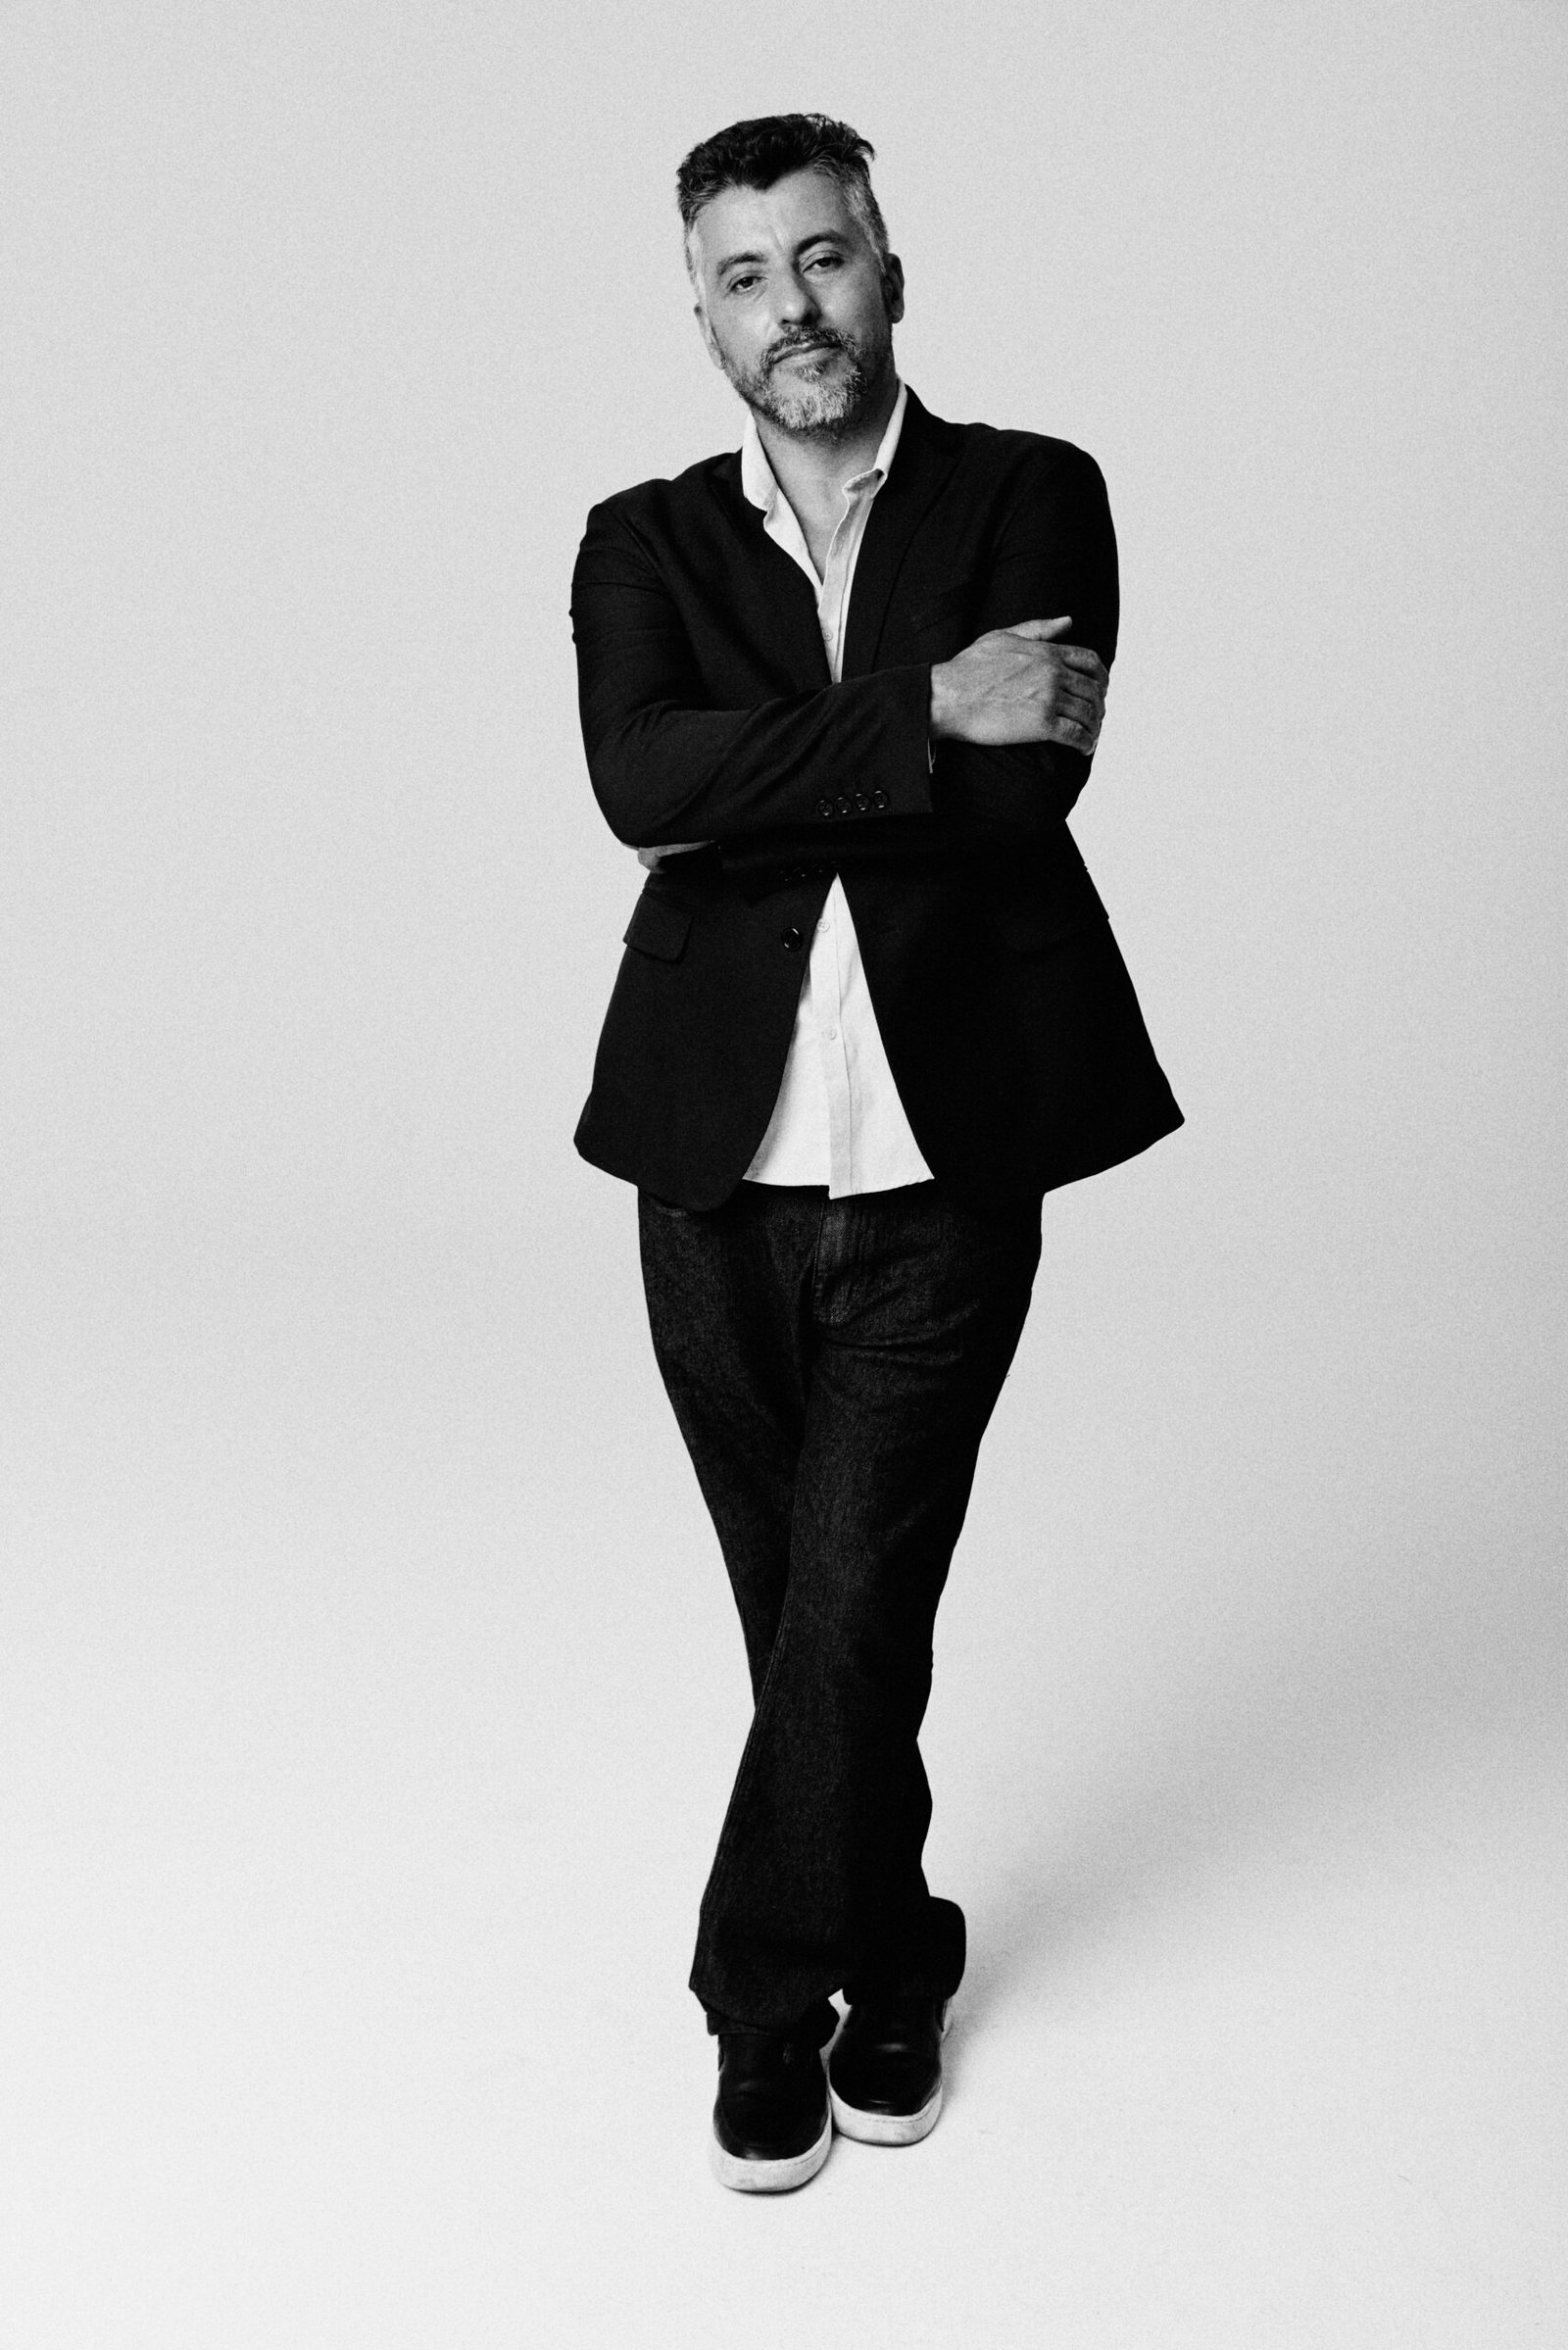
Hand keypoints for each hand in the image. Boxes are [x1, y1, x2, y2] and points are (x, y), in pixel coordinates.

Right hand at [929, 616, 1107, 751]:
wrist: (949, 696)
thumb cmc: (969, 667)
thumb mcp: (1003, 636)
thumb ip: (1038, 628)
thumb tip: (1068, 621)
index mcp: (1047, 652)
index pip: (1090, 661)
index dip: (1101, 677)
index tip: (1099, 689)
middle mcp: (1053, 673)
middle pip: (1093, 689)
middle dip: (1098, 705)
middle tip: (1095, 717)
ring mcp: (1049, 699)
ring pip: (1088, 713)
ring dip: (1094, 726)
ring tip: (1090, 735)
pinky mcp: (1041, 725)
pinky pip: (1076, 735)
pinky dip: (1086, 743)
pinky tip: (1084, 748)